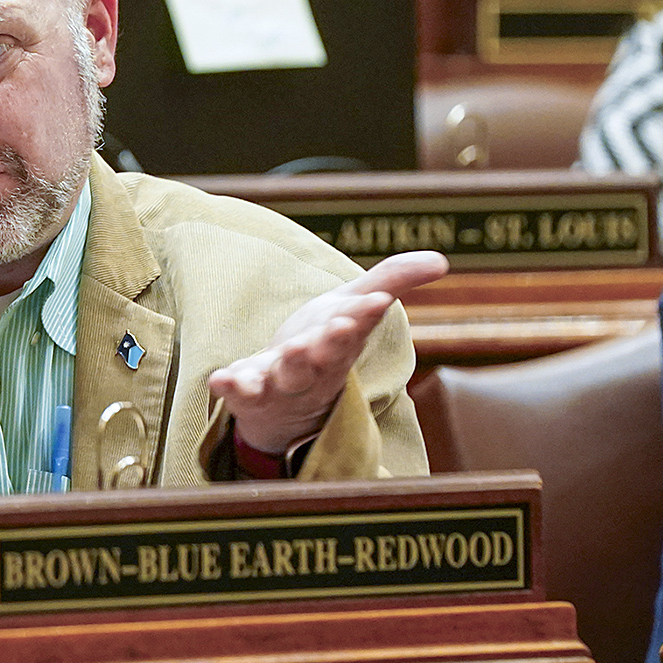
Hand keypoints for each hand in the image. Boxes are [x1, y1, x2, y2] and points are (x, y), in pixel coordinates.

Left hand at [207, 250, 449, 453]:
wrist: (285, 402)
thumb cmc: (322, 345)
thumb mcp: (352, 308)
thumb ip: (391, 281)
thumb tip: (441, 260)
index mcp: (340, 344)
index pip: (356, 329)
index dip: (364, 315)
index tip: (376, 300)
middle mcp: (314, 367)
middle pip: (325, 357)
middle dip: (333, 343)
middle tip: (342, 326)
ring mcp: (281, 382)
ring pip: (288, 376)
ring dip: (292, 366)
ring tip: (294, 351)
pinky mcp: (249, 393)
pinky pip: (240, 392)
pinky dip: (232, 387)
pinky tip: (221, 379)